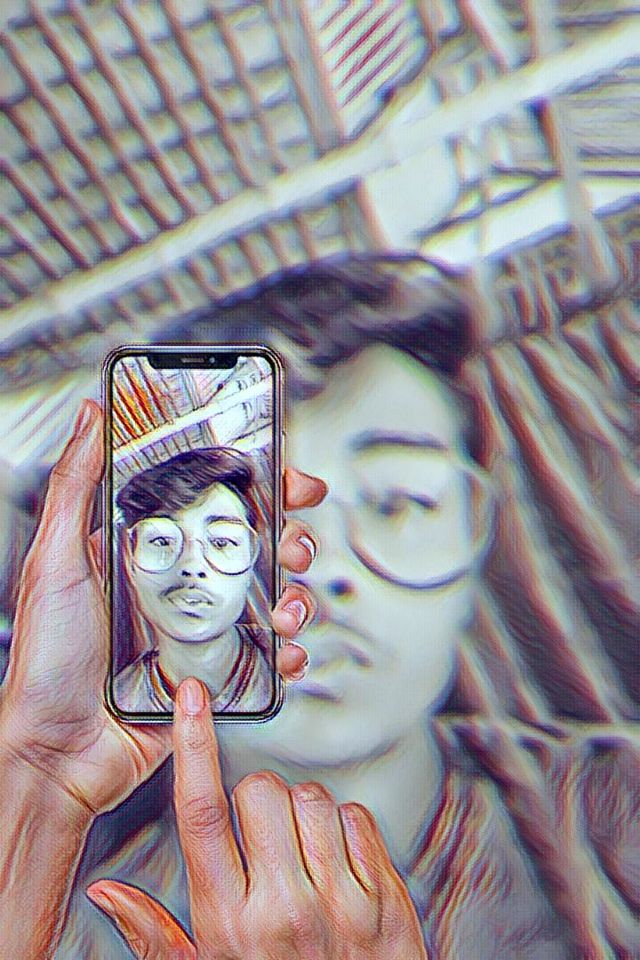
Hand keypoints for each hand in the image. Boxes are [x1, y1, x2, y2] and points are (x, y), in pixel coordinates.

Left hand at [0, 400, 324, 816]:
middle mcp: (178, 585)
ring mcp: (200, 629)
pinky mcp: (214, 673)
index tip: (288, 478)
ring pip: (270, 598)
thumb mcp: (55, 560)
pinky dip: (289, 652)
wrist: (57, 753)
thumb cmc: (46, 662)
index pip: (210, 504)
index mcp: (145, 550)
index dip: (256, 487)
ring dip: (297, 595)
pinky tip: (286, 652)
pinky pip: (267, 656)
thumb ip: (74, 487)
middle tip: (295, 545)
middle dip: (290, 539)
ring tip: (289, 608)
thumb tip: (88, 419)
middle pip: (253, 548)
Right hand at [87, 678, 427, 958]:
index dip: (193, 745)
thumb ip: (154, 933)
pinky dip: (344, 829)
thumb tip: (108, 894)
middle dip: (257, 798)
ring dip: (302, 813)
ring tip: (300, 857)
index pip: (201, 813)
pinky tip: (335, 865)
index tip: (191, 702)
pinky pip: (357, 818)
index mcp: (228, 923)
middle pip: (260, 791)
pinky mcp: (384, 899)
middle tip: (261, 837)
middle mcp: (283, 909)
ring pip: (312, 798)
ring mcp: (340, 904)